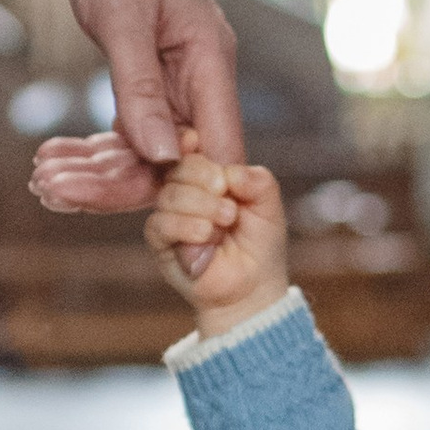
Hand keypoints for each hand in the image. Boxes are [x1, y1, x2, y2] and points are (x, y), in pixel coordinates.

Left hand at [36, 0, 241, 206]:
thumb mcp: (121, 17)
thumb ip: (141, 89)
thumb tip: (160, 157)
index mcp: (210, 62)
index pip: (216, 151)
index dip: (190, 194)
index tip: (145, 223)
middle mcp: (198, 77)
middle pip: (174, 159)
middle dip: (119, 184)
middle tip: (56, 193)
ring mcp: (172, 79)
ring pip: (146, 150)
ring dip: (98, 170)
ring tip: (44, 180)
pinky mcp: (144, 75)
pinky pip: (128, 129)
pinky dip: (94, 148)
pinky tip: (53, 158)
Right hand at [146, 144, 288, 330]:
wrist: (252, 287)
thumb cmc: (260, 245)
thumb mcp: (269, 206)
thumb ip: (258, 181)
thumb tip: (230, 172)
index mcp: (208, 175)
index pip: (189, 146)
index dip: (189, 142)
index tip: (197, 142)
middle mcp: (184, 190)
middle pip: (179, 166)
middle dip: (206, 179)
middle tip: (230, 203)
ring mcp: (169, 214)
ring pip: (170, 194)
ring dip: (202, 206)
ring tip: (225, 222)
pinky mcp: (160, 241)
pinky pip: (161, 224)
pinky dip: (187, 226)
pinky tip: (207, 235)